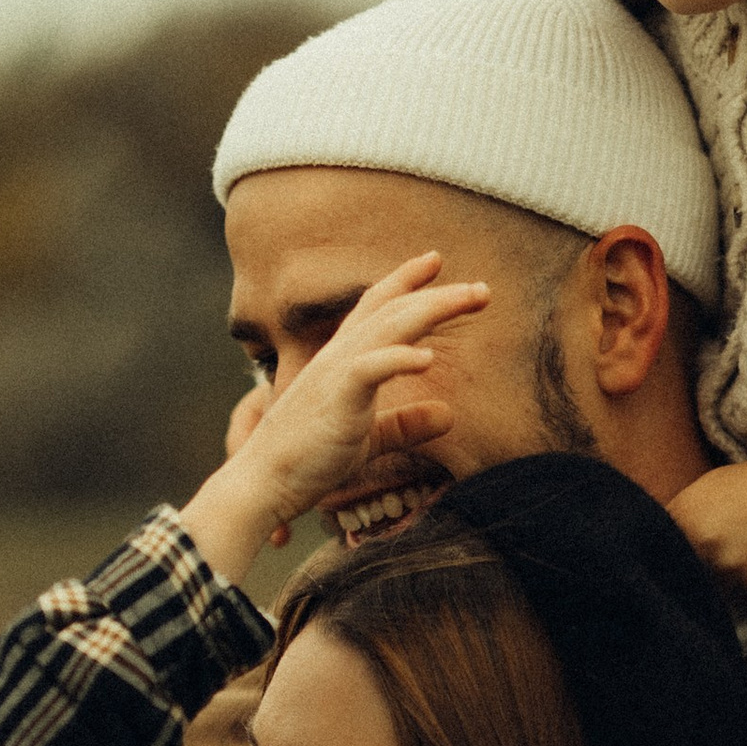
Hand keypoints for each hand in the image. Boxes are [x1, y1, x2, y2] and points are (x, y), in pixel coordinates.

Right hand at [171, 257, 488, 579]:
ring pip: (389, 326)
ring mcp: (336, 373)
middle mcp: (339, 356)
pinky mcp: (336, 398)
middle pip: (394, 310)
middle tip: (483, 289)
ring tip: (472, 299)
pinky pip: (369, 369)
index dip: (406, 282)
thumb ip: (406, 425)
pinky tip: (426, 359)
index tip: (436, 262)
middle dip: (439, 294)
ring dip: (433, 308)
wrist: (264, 483)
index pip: (377, 308)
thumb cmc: (309, 461)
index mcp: (344, 361)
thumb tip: (450, 414)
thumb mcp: (368, 440)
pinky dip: (398, 359)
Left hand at [668, 429, 746, 605]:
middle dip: (683, 579)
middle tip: (688, 575)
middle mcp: (706, 548)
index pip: (656, 557)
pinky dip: (742, 590)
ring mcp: (733, 571)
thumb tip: (645, 544)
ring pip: (708, 594)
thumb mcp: (702, 489)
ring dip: (713, 588)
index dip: (655, 564)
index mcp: (687, 520)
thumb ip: (674, 517)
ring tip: (730, 566)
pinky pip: (739, 600)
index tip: (654, 570)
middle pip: (681, 579)